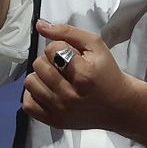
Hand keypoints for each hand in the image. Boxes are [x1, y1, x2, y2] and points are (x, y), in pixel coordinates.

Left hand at [21, 20, 138, 130]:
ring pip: (30, 82)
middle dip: (50, 61)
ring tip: (56, 79)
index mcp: (83, 75)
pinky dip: (35, 95)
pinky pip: (27, 104)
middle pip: (38, 65)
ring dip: (41, 77)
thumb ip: (67, 32)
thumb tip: (39, 25)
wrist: (119, 106)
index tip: (73, 56)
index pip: (51, 50)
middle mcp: (69, 96)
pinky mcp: (54, 122)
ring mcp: (60, 111)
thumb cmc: (106, 72)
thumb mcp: (95, 45)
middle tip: (65, 68)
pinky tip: (49, 92)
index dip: (60, 47)